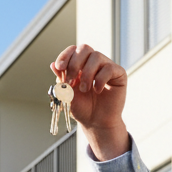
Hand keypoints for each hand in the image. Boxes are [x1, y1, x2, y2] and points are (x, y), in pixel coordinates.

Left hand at [51, 44, 128, 160]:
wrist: (96, 122)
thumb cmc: (83, 108)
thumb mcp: (67, 94)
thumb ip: (61, 80)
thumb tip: (52, 65)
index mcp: (80, 65)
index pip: (73, 50)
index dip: (65, 56)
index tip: (60, 67)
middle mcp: (93, 63)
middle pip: (84, 48)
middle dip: (75, 64)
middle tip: (71, 81)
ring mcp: (107, 66)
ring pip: (96, 56)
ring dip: (87, 74)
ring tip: (84, 90)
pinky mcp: (119, 73)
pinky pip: (109, 68)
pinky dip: (100, 79)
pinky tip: (97, 91)